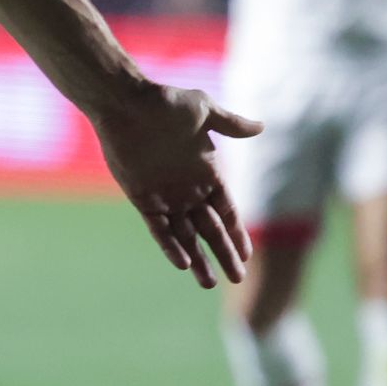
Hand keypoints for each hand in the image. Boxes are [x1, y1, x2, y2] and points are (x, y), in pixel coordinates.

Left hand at [86, 76, 258, 288]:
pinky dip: (170, 246)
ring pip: (186, 236)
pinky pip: (159, 229)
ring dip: (198, 259)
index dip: (237, 233)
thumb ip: (231, 124)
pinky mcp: (142, 199)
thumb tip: (262, 128)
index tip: (247, 254)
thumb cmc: (165, 102)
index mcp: (208, 173)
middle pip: (210, 229)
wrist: (124, 103)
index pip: (227, 211)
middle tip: (237, 277)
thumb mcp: (204, 111)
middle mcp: (189, 189)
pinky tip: (183, 263)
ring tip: (210, 283)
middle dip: (225, 254)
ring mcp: (166, 196)